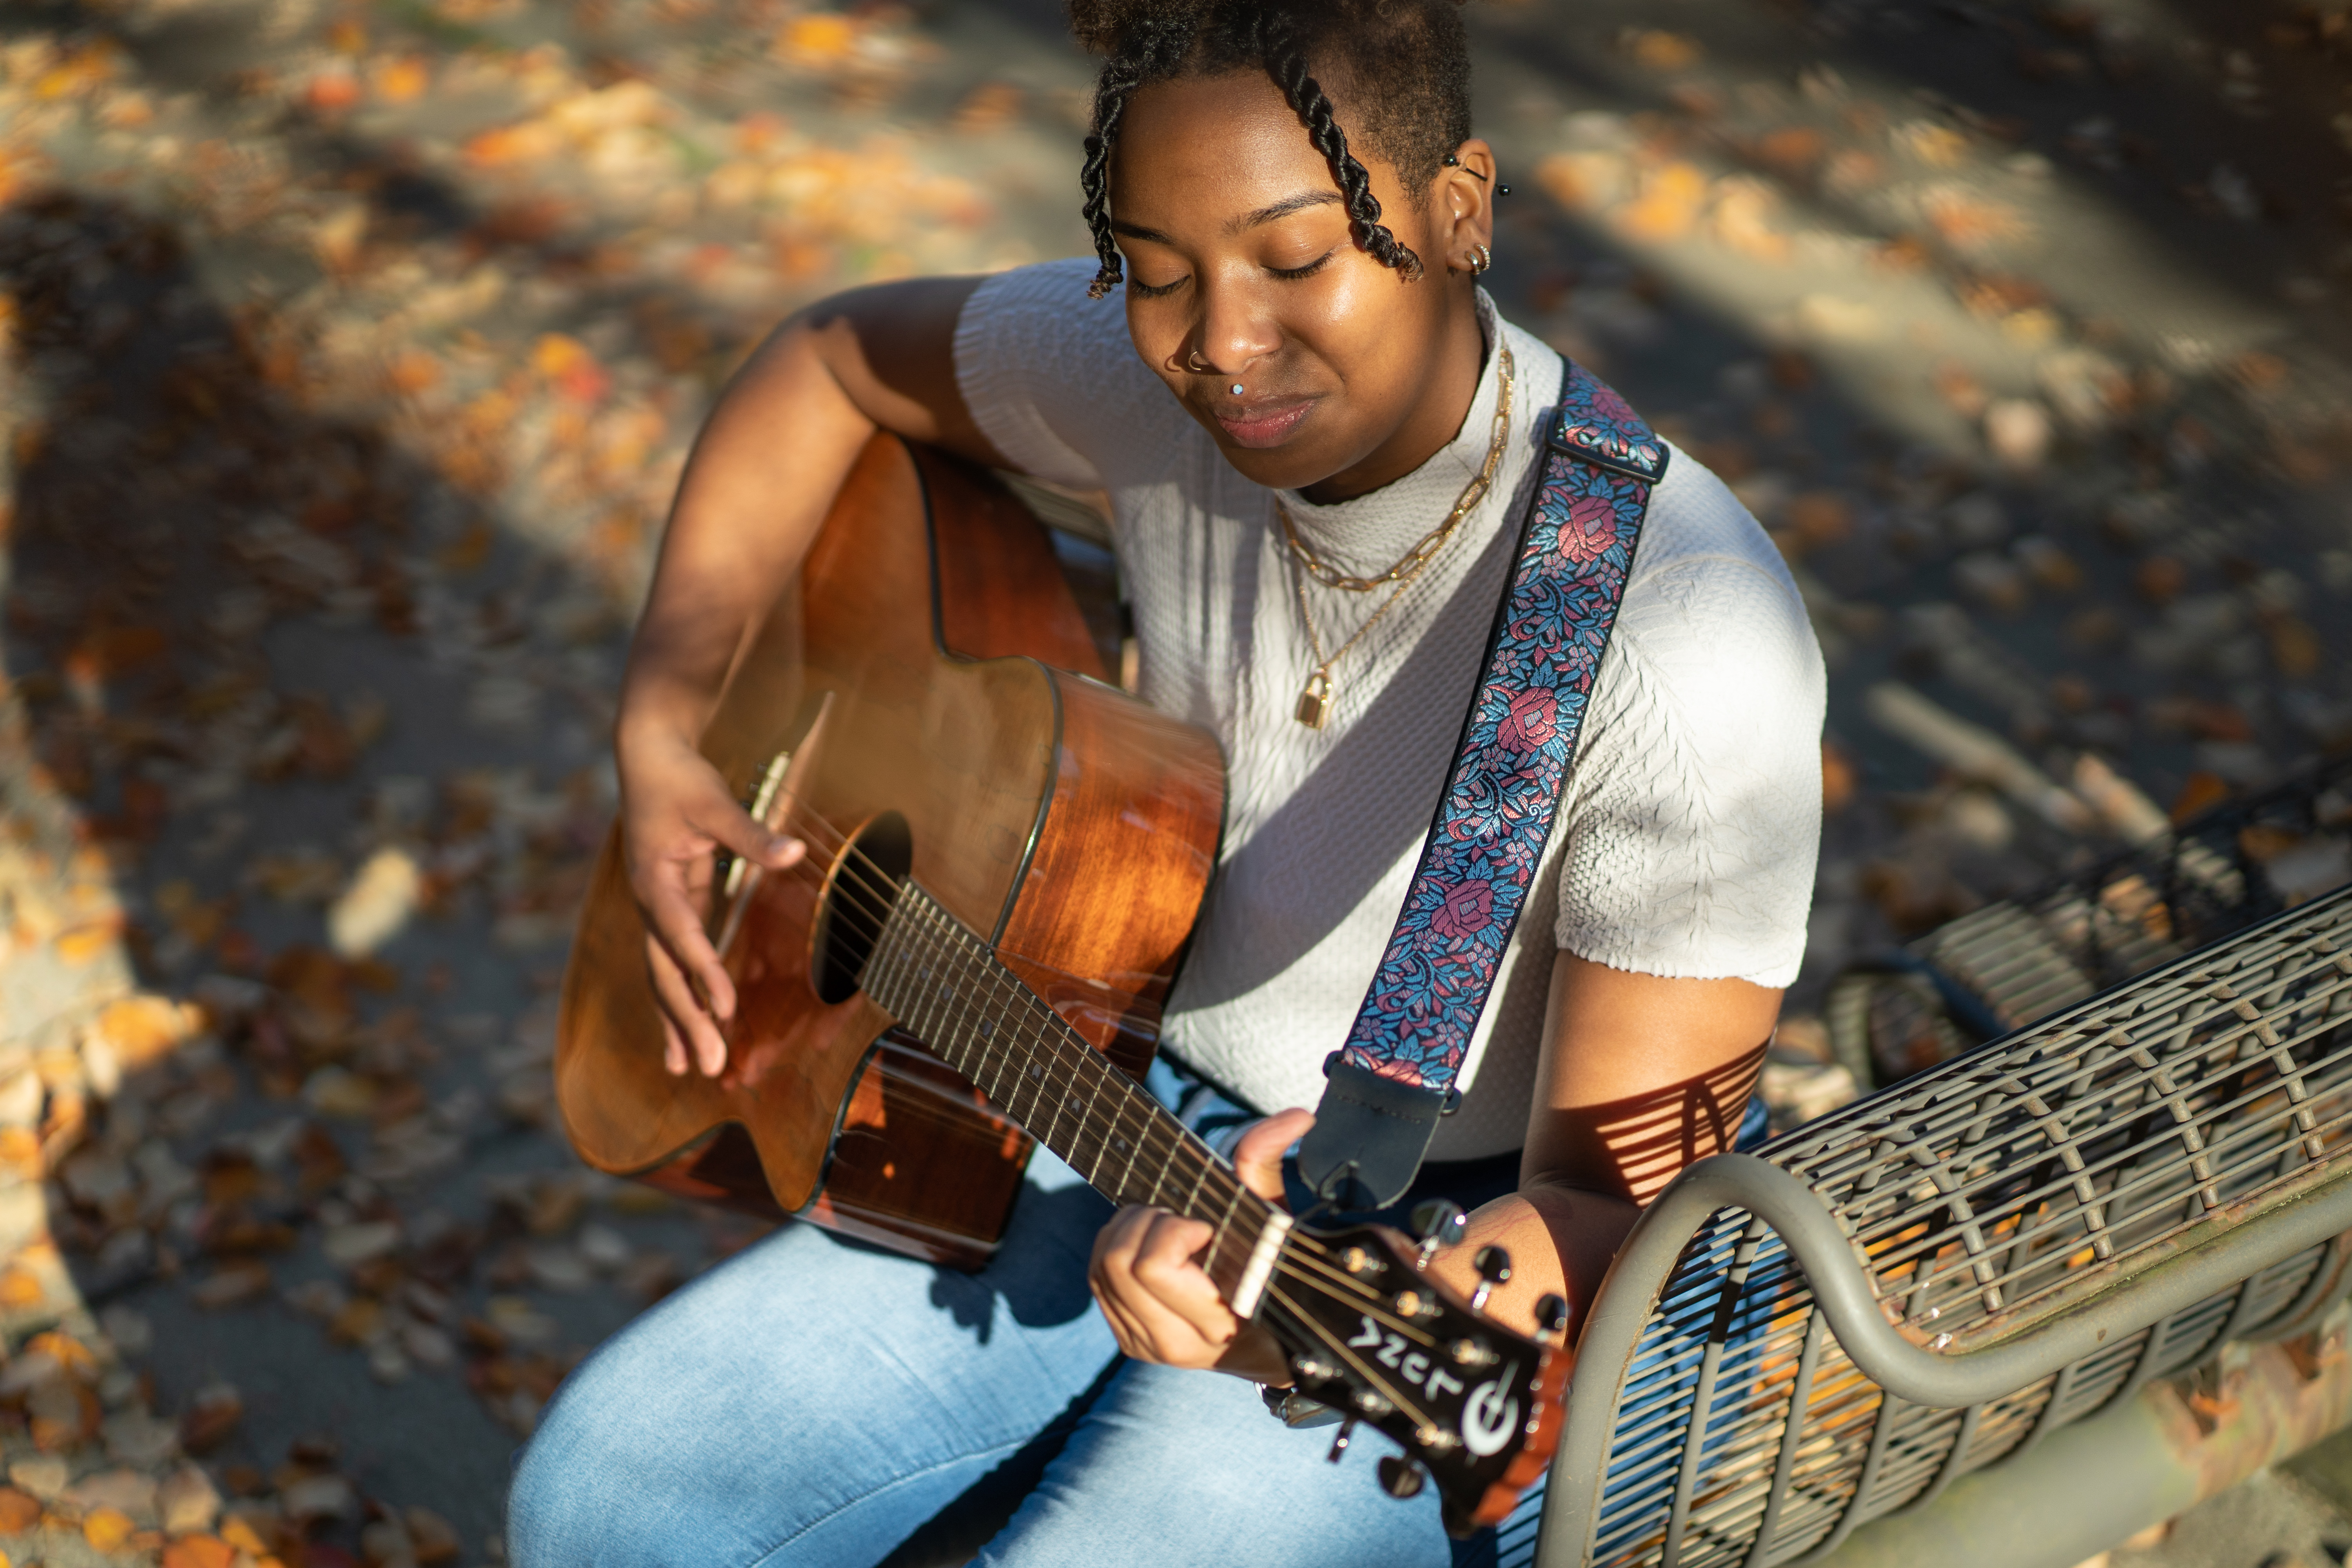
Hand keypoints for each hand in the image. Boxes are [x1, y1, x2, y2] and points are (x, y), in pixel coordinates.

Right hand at [617, 725, 803, 1076]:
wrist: (646, 754)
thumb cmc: (680, 776)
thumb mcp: (715, 801)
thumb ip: (752, 833)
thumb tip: (796, 852)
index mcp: (654, 880)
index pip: (681, 934)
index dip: (703, 972)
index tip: (725, 1008)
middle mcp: (649, 901)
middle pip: (664, 970)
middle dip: (684, 1019)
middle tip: (707, 1067)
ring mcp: (657, 907)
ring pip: (663, 973)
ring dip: (676, 1020)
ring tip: (685, 1069)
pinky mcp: (671, 905)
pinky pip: (675, 959)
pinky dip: (683, 993)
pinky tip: (692, 1026)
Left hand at [1088, 1107, 1314, 1381]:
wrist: (1265, 1341)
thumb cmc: (1271, 1275)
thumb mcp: (1273, 1224)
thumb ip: (1268, 1168)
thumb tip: (1296, 1116)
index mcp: (1218, 1323)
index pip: (1154, 1266)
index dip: (1173, 1231)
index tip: (1205, 1226)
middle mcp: (1176, 1343)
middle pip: (1119, 1261)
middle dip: (1149, 1222)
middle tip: (1182, 1220)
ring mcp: (1145, 1344)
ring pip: (1102, 1266)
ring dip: (1130, 1230)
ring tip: (1168, 1226)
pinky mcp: (1127, 1338)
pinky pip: (1096, 1278)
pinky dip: (1116, 1245)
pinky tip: (1149, 1241)